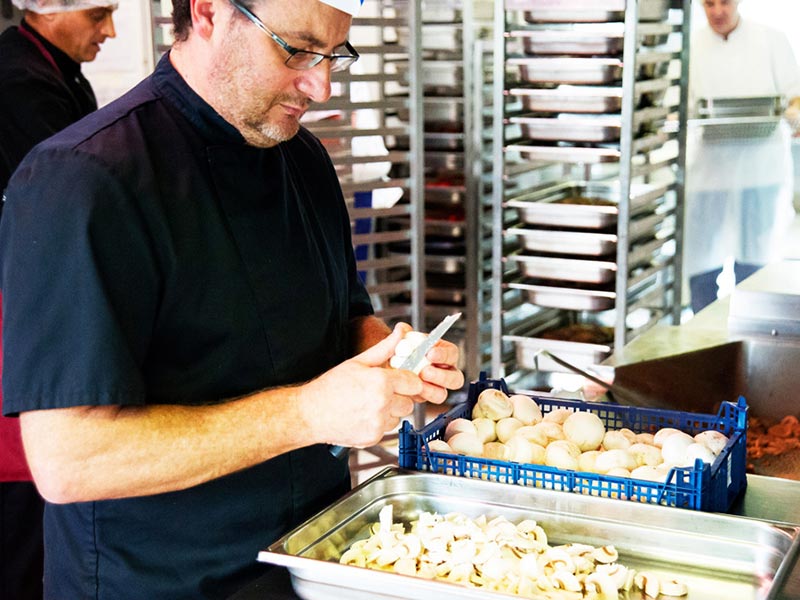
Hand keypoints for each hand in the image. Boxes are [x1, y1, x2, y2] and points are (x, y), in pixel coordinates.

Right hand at [302, 324, 423, 447]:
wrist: (310, 413)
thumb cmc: (330, 387)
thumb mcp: (358, 362)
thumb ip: (385, 348)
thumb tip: (401, 332)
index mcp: (381, 381)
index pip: (414, 383)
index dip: (408, 380)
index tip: (400, 380)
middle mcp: (382, 403)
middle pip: (409, 402)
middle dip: (399, 396)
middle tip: (380, 392)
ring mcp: (378, 422)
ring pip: (399, 416)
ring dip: (390, 411)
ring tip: (369, 404)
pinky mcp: (373, 437)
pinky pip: (387, 429)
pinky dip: (379, 423)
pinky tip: (364, 415)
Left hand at [393, 322, 463, 404]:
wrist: (385, 364)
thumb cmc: (397, 350)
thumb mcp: (399, 339)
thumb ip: (401, 333)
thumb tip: (401, 328)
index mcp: (442, 352)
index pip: (452, 353)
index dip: (444, 354)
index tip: (430, 352)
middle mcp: (442, 371)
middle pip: (455, 379)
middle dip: (442, 376)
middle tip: (425, 371)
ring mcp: (433, 386)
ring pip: (442, 394)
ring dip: (431, 389)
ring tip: (417, 382)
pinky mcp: (423, 397)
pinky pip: (426, 401)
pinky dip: (418, 396)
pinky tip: (408, 389)